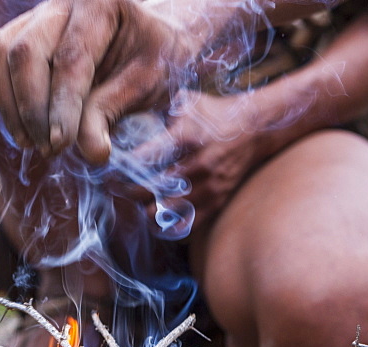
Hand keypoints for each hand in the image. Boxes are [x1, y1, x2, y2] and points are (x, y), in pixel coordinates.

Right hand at [0, 0, 196, 163]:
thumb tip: (91, 153)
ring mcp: (35, 17)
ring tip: (29, 143)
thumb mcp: (147, 84)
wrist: (146, 42)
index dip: (62, 105)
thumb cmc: (151, 61)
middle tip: (48, 149)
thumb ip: (113, 112)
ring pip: (0, 53)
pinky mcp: (17, 34)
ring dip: (8, 106)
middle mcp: (61, 3)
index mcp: (100, 3)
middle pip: (26, 51)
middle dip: (32, 108)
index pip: (71, 57)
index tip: (61, 144)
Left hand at [131, 92, 270, 230]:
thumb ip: (159, 111)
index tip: (111, 171)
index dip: (123, 169)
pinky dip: (169, 224)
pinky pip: (188, 223)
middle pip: (151, 189)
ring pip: (166, 209)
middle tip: (121, 189)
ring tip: (140, 203)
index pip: (145, 159)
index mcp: (186, 137)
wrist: (256, 128)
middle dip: (131, 192)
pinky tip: (159, 219)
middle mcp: (197, 164)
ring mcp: (208, 185)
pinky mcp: (217, 200)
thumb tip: (130, 120)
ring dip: (147, 209)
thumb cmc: (215, 113)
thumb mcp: (187, 102)